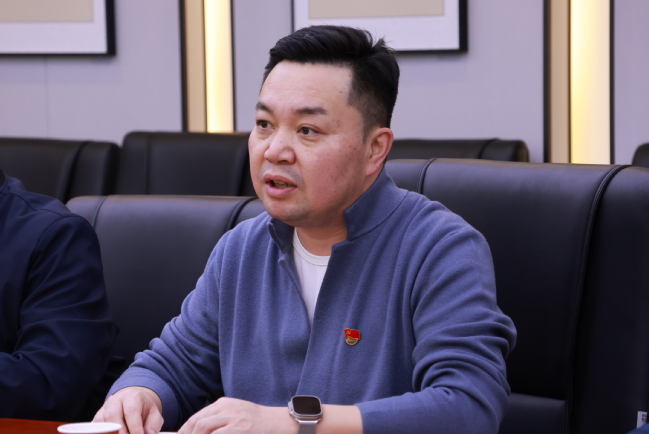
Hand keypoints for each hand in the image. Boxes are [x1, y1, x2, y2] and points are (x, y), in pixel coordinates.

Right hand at [93, 386, 163, 433]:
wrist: (133, 401)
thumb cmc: (143, 409)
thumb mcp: (154, 414)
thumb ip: (153, 424)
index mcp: (132, 397)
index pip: (131, 411)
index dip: (134, 427)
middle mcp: (115, 400)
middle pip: (113, 415)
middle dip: (120, 432)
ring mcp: (104, 408)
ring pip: (101, 421)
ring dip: (109, 433)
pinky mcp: (97, 417)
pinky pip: (95, 426)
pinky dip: (101, 432)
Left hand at [177, 397, 294, 433]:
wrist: (279, 423)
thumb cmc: (257, 422)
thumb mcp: (236, 414)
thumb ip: (218, 420)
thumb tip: (196, 431)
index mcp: (224, 404)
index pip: (196, 418)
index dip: (184, 431)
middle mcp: (227, 409)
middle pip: (197, 423)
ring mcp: (234, 420)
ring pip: (204, 428)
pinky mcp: (239, 430)